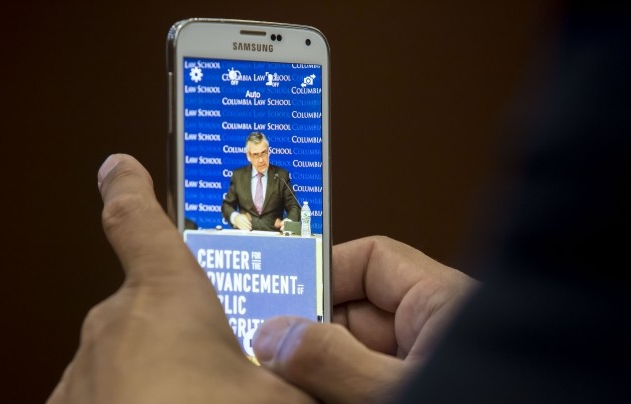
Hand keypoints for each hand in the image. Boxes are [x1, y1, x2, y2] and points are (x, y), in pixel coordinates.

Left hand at [48, 154, 312, 403]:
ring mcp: (84, 370)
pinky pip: (111, 390)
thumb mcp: (280, 395)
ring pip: (133, 355)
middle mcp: (115, 325)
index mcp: (167, 298)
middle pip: (152, 307)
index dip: (129, 187)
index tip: (118, 167)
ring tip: (199, 398)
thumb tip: (315, 365)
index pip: (138, 219)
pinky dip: (137, 399)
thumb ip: (296, 364)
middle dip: (184, 329)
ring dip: (163, 374)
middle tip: (219, 364)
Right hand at [252, 236, 478, 402]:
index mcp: (441, 305)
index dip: (322, 271)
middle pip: (352, 311)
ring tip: (277, 383)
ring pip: (349, 354)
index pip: (372, 261)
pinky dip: (330, 392)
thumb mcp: (396, 392)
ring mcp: (418, 369)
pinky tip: (304, 399)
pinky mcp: (410, 393)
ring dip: (312, 370)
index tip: (278, 295)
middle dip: (307, 331)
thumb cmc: (485, 403)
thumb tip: (274, 335)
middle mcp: (429, 333)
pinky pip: (359, 384)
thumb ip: (335, 362)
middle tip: (263, 352)